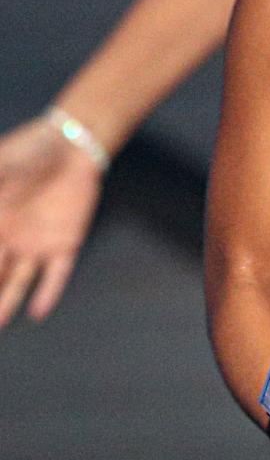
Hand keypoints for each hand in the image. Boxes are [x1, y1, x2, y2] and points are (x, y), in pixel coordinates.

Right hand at [0, 116, 103, 324]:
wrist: (72, 147)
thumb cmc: (29, 151)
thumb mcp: (1, 165)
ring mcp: (36, 245)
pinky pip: (57, 274)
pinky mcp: (65, 244)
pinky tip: (38, 312)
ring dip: (7, 303)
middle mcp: (10, 240)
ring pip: (18, 282)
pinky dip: (48, 292)